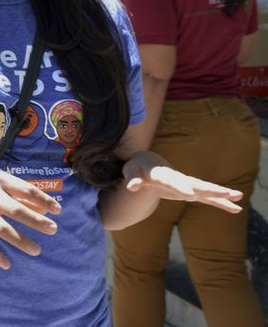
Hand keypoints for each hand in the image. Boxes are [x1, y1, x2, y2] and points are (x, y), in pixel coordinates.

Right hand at [0, 169, 61, 269]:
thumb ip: (21, 194)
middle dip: (34, 220)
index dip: (43, 199)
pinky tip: (7, 264)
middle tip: (53, 229)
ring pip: (0, 228)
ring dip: (19, 240)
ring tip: (36, 250)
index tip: (58, 210)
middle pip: (15, 209)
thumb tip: (46, 209)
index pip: (25, 190)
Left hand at [122, 150, 242, 213]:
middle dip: (211, 189)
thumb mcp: (130, 172)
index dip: (180, 188)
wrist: (147, 161)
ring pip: (205, 190)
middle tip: (228, 193)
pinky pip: (206, 198)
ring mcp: (185, 184)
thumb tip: (132, 187)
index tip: (190, 195)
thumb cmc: (137, 168)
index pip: (172, 182)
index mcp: (162, 175)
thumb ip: (131, 179)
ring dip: (221, 194)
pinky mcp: (189, 190)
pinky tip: (235, 209)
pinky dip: (219, 203)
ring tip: (239, 198)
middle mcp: (178, 178)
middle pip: (196, 184)